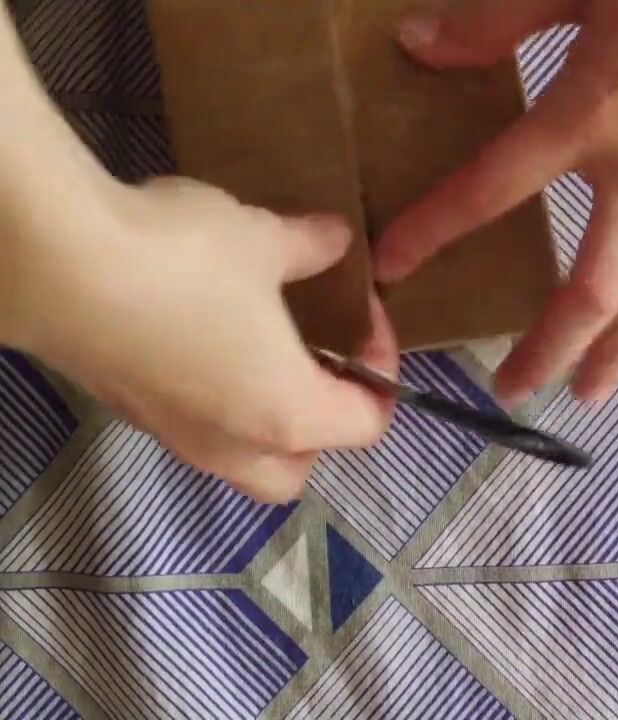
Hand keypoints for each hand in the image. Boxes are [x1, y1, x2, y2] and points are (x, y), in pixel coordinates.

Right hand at [8, 176, 397, 503]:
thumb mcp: (264, 240)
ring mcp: (172, 436)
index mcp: (287, 413)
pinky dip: (210, 402)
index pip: (366, 424)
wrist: (54, 262)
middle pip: (296, 470)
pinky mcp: (125, 412)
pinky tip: (200, 336)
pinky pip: (189, 429)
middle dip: (319, 427)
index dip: (382, 368)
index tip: (364, 313)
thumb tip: (338, 240)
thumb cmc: (184, 259)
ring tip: (262, 350)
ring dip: (263, 420)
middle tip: (318, 361)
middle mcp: (233, 445)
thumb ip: (311, 248)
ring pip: (237, 460)